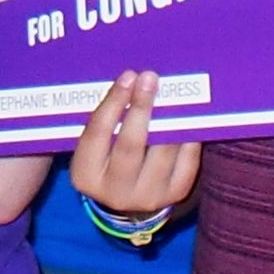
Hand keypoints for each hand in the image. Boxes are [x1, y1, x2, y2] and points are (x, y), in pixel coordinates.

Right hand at [68, 71, 199, 216]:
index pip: (97, 134)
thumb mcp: (94, 147)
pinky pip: (186, 160)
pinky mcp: (175, 194)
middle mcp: (115, 191)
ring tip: (171, 93)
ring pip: (162, 152)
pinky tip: (186, 115)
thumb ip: (105, 122)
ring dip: (169, 118)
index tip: (127, 77)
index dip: (113, 102)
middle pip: (130, 145)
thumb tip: (131, 83)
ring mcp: (147, 196)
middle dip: (141, 108)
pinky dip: (187, 135)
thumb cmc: (105, 160)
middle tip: (149, 79)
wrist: (126, 197)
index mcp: (85, 176)